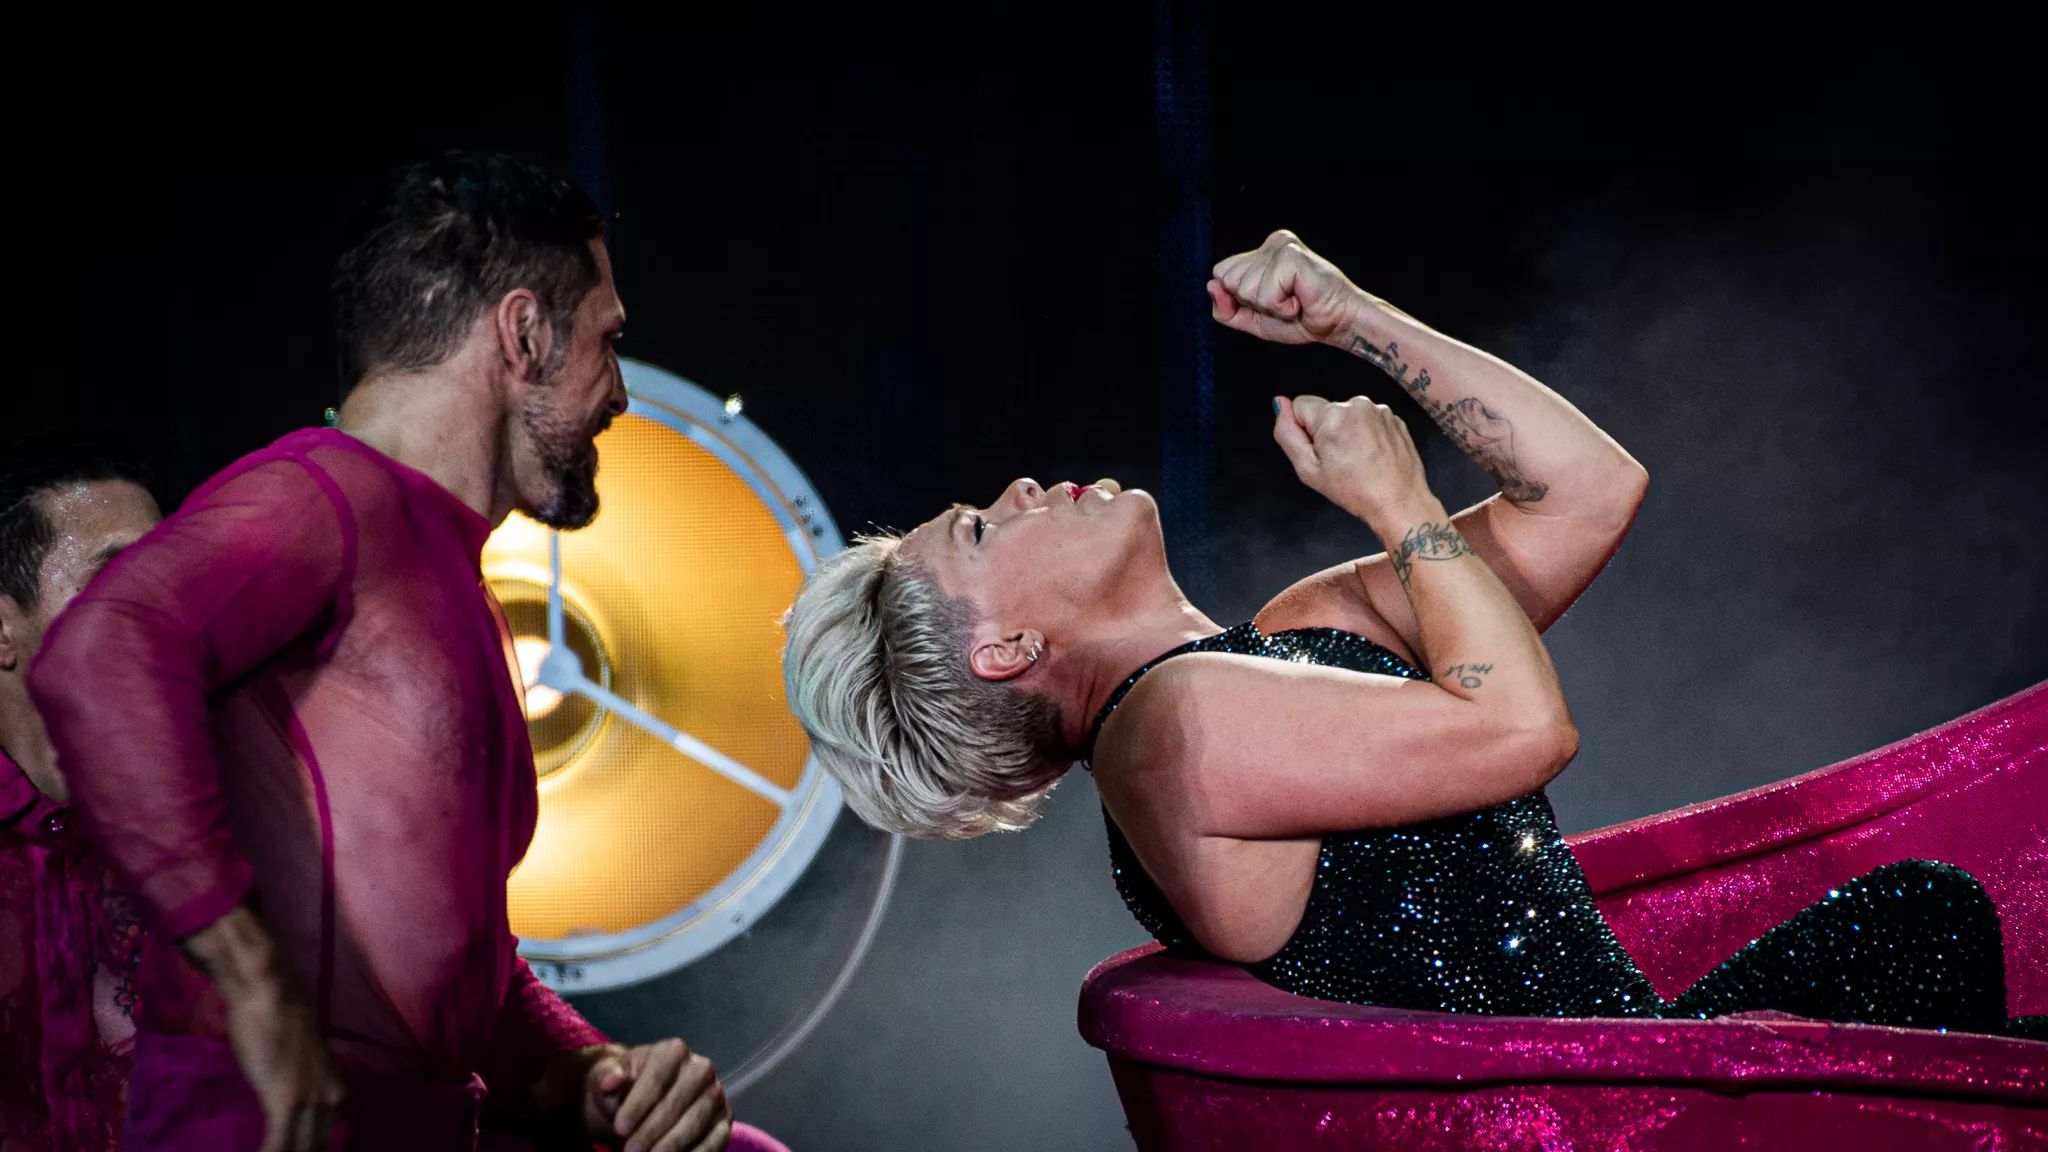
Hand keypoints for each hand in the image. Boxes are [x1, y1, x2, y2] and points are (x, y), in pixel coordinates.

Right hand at [185, 907, 346, 1151]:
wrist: (269, 993)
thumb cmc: (276, 1023)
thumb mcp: (298, 1064)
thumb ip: (300, 1089)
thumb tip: (291, 1107)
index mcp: (339, 1091)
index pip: (327, 1140)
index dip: (310, 1147)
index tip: (295, 1147)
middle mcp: (334, 1098)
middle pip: (316, 1146)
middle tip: (281, 1149)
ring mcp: (313, 1100)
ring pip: (300, 1149)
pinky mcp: (287, 1100)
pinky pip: (278, 1145)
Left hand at [581, 1038, 729, 1151]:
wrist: (639, 1102)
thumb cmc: (623, 1088)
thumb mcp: (608, 1078)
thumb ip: (609, 1078)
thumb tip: (610, 1082)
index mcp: (673, 1051)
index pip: (657, 1080)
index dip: (638, 1105)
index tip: (620, 1128)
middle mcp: (701, 1069)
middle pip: (677, 1103)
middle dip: (652, 1130)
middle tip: (630, 1151)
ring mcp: (715, 1095)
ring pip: (695, 1123)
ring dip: (672, 1145)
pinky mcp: (724, 1121)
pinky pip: (715, 1141)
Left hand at [1209, 230, 1366, 345]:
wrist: (1338, 324)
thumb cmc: (1301, 319)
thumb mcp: (1253, 319)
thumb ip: (1226, 308)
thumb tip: (1211, 285)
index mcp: (1261, 252)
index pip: (1221, 274)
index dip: (1240, 298)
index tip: (1272, 301)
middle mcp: (1271, 243)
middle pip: (1229, 280)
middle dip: (1254, 303)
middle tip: (1285, 301)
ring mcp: (1282, 246)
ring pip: (1245, 289)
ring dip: (1270, 307)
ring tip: (1294, 300)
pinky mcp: (1291, 256)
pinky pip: (1264, 294)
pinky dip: (1281, 307)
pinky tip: (1300, 299)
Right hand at [1273, 394, 1436, 528]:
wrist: (1399, 501)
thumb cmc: (1355, 490)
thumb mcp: (1308, 469)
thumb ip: (1287, 433)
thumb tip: (1280, 403)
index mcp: (1332, 415)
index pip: (1300, 406)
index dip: (1304, 432)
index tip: (1320, 452)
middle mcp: (1356, 404)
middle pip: (1326, 411)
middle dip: (1327, 431)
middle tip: (1339, 461)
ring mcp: (1379, 410)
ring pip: (1348, 415)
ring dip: (1348, 432)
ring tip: (1359, 460)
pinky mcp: (1394, 418)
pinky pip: (1369, 420)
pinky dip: (1367, 435)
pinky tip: (1372, 456)